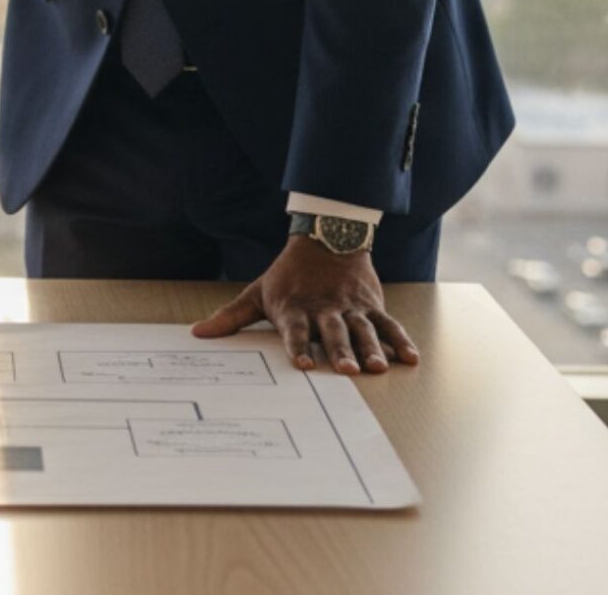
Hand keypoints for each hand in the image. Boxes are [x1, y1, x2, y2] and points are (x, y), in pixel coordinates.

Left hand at [191, 237, 419, 374]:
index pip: (295, 330)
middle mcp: (324, 309)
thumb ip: (231, 317)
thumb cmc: (288, 274)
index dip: (298, 345)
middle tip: (346, 370)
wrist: (326, 238)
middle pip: (332, 332)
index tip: (301, 363)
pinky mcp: (371, 306)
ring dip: (370, 349)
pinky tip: (410, 359)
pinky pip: (388, 324)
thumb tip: (198, 334)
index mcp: (294, 309)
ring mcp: (350, 308)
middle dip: (338, 350)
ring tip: (376, 368)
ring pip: (362, 330)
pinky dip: (400, 341)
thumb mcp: (258, 292)